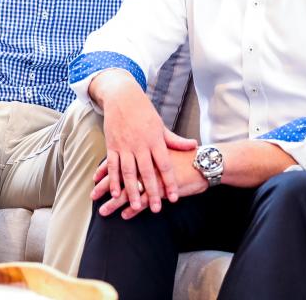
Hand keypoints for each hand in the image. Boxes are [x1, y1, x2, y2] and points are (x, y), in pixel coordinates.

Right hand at [91, 71, 196, 215]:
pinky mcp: (112, 146)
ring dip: (132, 190)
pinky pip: (112, 165)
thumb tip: (194, 145)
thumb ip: (175, 140)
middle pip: (147, 172)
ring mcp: (125, 146)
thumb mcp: (161, 125)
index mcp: (155, 140)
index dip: (169, 182)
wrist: (122, 97)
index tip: (174, 197)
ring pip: (129, 172)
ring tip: (136, 206)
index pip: (165, 165)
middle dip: (152, 191)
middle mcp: (140, 144)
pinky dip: (113, 179)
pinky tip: (114, 192)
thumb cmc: (144, 111)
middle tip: (157, 209)